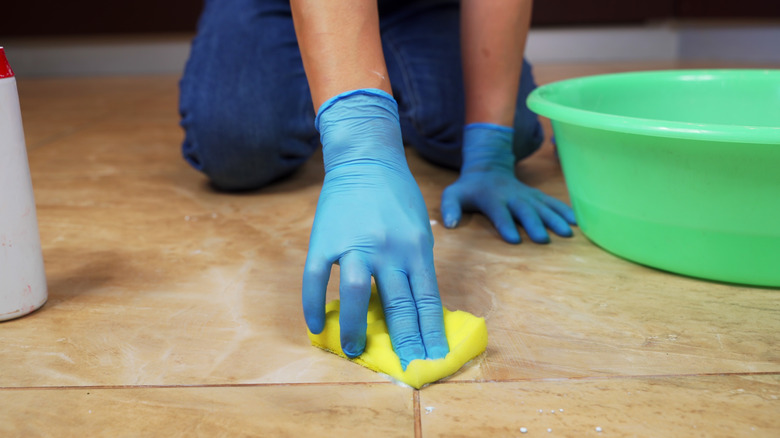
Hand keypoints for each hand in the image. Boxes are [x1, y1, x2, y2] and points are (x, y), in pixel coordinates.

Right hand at [303, 89, 448, 369]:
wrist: (366, 159)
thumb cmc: (398, 197)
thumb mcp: (419, 229)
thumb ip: (416, 265)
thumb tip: (416, 309)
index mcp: (416, 247)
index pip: (427, 300)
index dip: (430, 332)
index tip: (433, 358)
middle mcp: (388, 249)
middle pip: (397, 304)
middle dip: (403, 340)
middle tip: (404, 367)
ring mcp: (354, 245)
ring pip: (356, 295)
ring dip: (355, 328)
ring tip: (354, 351)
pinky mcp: (325, 241)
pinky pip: (315, 279)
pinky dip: (312, 305)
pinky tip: (315, 326)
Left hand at [441, 123, 575, 243]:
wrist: (487, 168)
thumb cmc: (468, 189)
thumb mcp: (453, 194)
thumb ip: (450, 207)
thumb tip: (450, 224)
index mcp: (492, 198)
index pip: (499, 213)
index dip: (505, 225)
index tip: (514, 239)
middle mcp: (512, 196)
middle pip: (524, 211)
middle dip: (534, 224)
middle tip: (543, 240)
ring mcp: (526, 195)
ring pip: (542, 206)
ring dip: (555, 219)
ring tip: (567, 233)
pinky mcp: (535, 195)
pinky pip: (552, 202)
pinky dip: (564, 210)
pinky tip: (576, 222)